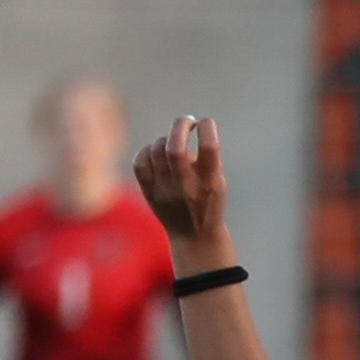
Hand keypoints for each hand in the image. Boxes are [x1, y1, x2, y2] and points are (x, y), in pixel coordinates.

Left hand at [134, 116, 231, 265]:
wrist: (195, 238)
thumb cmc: (208, 202)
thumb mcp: (217, 183)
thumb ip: (205, 158)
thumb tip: (183, 129)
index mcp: (210, 184)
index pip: (209, 149)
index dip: (207, 128)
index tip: (206, 123)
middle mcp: (186, 187)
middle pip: (176, 148)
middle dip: (181, 126)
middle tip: (187, 122)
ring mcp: (165, 190)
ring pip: (158, 149)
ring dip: (166, 139)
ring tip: (174, 145)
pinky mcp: (149, 192)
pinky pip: (141, 160)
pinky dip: (148, 151)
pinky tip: (157, 154)